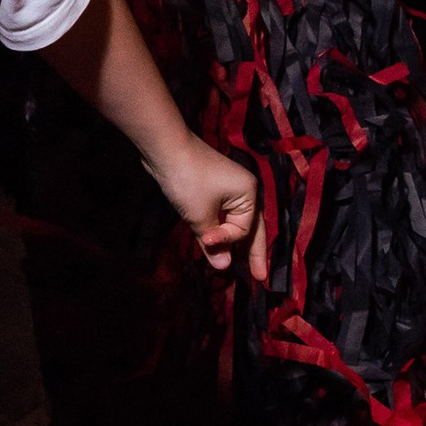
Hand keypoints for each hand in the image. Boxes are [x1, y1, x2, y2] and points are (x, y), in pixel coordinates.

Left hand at [158, 137, 269, 282]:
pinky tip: (217, 244)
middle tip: (260, 278)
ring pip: (235, 222)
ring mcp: (229, 189)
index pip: (243, 230)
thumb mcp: (200, 216)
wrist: (166, 148)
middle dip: (252, 253)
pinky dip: (220, 230)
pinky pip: (221, 216)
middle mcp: (244, 191)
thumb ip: (212, 243)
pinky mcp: (213, 189)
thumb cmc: (188, 179)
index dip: (225, 240)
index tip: (206, 240)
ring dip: (233, 243)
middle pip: (251, 228)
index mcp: (249, 193)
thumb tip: (223, 267)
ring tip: (242, 267)